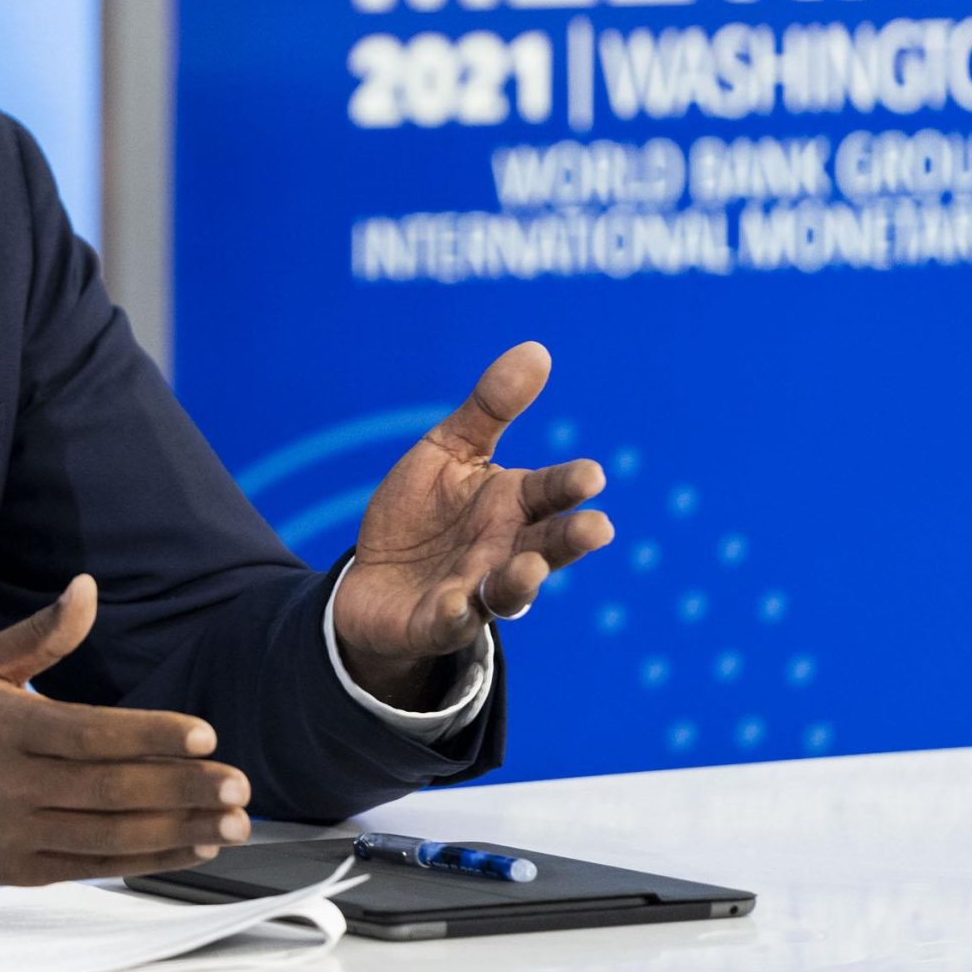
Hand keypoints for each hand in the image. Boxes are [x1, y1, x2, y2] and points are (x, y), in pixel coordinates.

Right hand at [0, 575, 250, 884]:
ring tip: (234, 821)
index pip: (89, 733)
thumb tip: (88, 586)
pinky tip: (193, 846)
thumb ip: (40, 633)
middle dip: (182, 788)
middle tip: (238, 783)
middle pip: (109, 789)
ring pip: (110, 836)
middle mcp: (6, 785)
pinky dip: (150, 860)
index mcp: (0, 727)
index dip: (151, 734)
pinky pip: (96, 868)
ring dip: (179, 830)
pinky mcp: (19, 871)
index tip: (206, 733)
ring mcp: (13, 835)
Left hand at [331, 342, 613, 705]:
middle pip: (548, 545)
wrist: (373, 577)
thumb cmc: (424, 513)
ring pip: (509, 591)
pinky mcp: (436, 622)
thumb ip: (491, 408)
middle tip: (598, 528)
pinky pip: (449, 622)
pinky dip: (455, 614)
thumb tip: (538, 349)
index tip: (592, 475)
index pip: (550, 493)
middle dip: (571, 539)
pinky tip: (456, 602)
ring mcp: (475, 590)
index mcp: (513, 506)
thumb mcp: (449, 451)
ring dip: (522, 581)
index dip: (570, 485)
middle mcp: (505, 551)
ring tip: (531, 567)